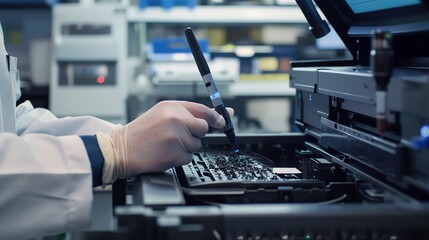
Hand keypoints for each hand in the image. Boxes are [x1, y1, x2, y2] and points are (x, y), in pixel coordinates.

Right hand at [96, 100, 232, 183]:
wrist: (121, 149)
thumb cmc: (141, 133)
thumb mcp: (161, 113)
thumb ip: (188, 113)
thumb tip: (220, 115)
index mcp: (171, 106)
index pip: (203, 110)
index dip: (216, 117)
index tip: (222, 121)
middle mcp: (175, 119)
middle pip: (203, 129)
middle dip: (195, 134)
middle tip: (178, 135)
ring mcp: (175, 137)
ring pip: (196, 145)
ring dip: (185, 147)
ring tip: (166, 144)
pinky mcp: (174, 154)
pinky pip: (188, 158)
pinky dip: (179, 158)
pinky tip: (165, 153)